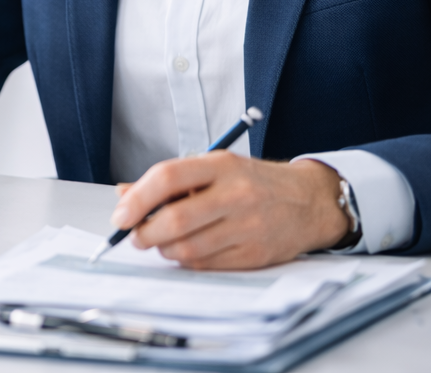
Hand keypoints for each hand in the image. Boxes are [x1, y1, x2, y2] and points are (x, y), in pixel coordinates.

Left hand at [111, 154, 348, 268]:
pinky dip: (187, 261)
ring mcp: (248, 227)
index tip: (120, 215)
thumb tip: (123, 194)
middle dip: (145, 233)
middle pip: (175, 220)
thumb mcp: (215, 167)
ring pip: (188, 248)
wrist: (309, 201)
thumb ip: (170, 181)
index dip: (137, 199)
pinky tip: (188, 250)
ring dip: (164, 250)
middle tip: (135, 236)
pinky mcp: (255, 255)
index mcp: (221, 165)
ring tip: (163, 242)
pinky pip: (206, 265)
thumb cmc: (253, 182)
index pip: (167, 178)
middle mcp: (236, 194)